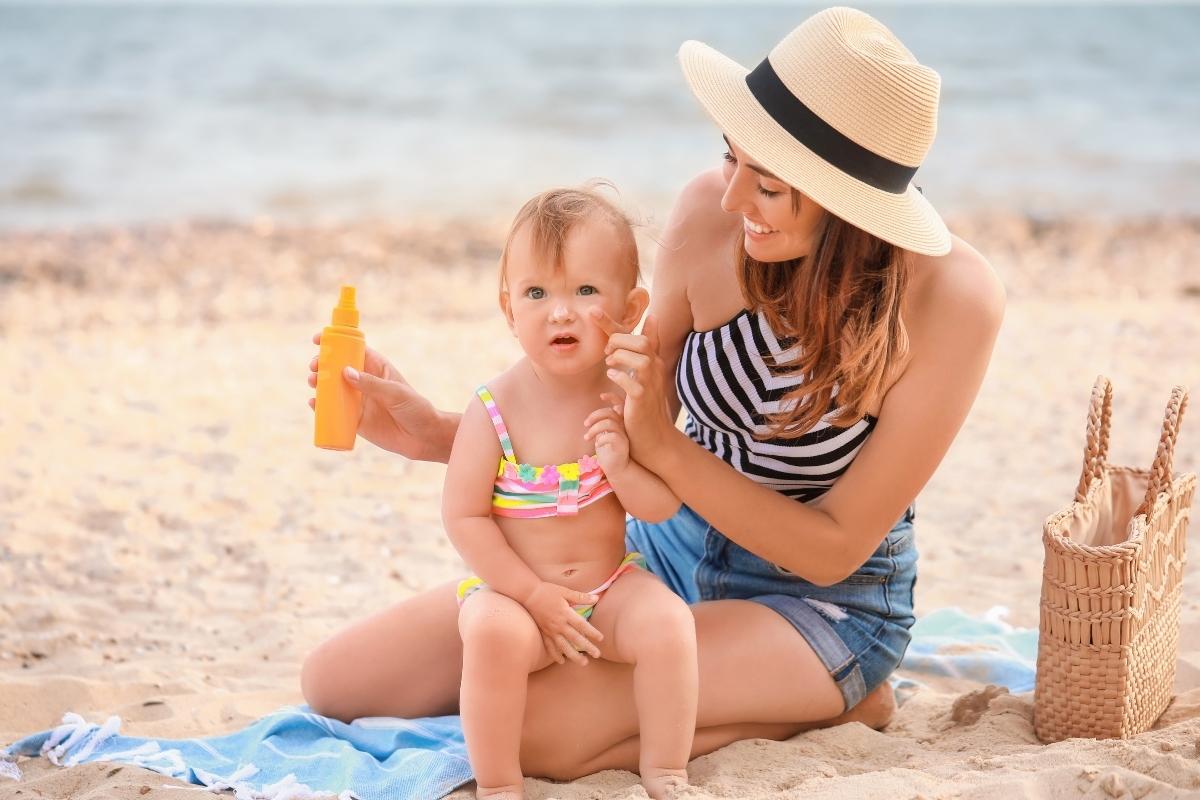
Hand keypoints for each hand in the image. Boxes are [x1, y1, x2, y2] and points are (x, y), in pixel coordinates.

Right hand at [307, 332, 440, 459]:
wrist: (423, 437)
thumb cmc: (415, 409)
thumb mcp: (395, 392)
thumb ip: (371, 383)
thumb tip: (345, 372)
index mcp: (376, 367)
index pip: (353, 350)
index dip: (335, 343)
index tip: (318, 340)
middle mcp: (365, 382)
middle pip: (337, 368)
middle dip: (322, 364)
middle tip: (314, 367)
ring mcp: (359, 400)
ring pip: (332, 388)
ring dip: (318, 383)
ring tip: (313, 382)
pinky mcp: (355, 419)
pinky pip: (334, 411)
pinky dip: (321, 406)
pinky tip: (314, 403)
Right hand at [520, 582, 603, 666]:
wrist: (528, 594)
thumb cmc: (548, 591)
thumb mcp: (565, 591)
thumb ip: (580, 597)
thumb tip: (596, 598)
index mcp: (565, 613)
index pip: (582, 625)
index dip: (592, 632)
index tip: (601, 638)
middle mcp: (558, 624)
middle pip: (575, 638)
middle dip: (587, 647)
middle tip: (597, 655)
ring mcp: (550, 630)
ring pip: (563, 646)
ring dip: (574, 655)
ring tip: (583, 662)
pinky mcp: (543, 633)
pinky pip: (549, 647)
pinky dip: (555, 655)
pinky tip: (562, 661)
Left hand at [584, 399, 630, 475]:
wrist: (616, 469)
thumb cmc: (609, 451)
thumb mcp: (604, 434)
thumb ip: (603, 423)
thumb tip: (595, 416)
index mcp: (622, 422)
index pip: (621, 403)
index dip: (612, 396)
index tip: (601, 396)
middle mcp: (625, 426)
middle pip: (610, 412)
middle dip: (594, 416)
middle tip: (585, 424)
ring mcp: (625, 435)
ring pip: (608, 423)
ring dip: (593, 429)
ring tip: (586, 437)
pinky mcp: (622, 444)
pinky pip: (610, 436)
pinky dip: (600, 439)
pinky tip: (596, 445)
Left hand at [587, 309, 674, 470]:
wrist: (655, 439)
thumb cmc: (642, 410)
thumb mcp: (637, 382)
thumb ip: (629, 363)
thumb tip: (614, 349)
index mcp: (651, 363)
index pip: (637, 336)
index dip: (614, 323)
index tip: (593, 310)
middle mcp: (654, 370)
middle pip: (642, 342)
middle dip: (619, 340)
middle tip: (606, 351)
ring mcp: (650, 385)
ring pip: (641, 358)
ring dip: (620, 356)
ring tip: (609, 363)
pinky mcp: (643, 400)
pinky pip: (634, 383)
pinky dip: (620, 376)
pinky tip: (611, 376)